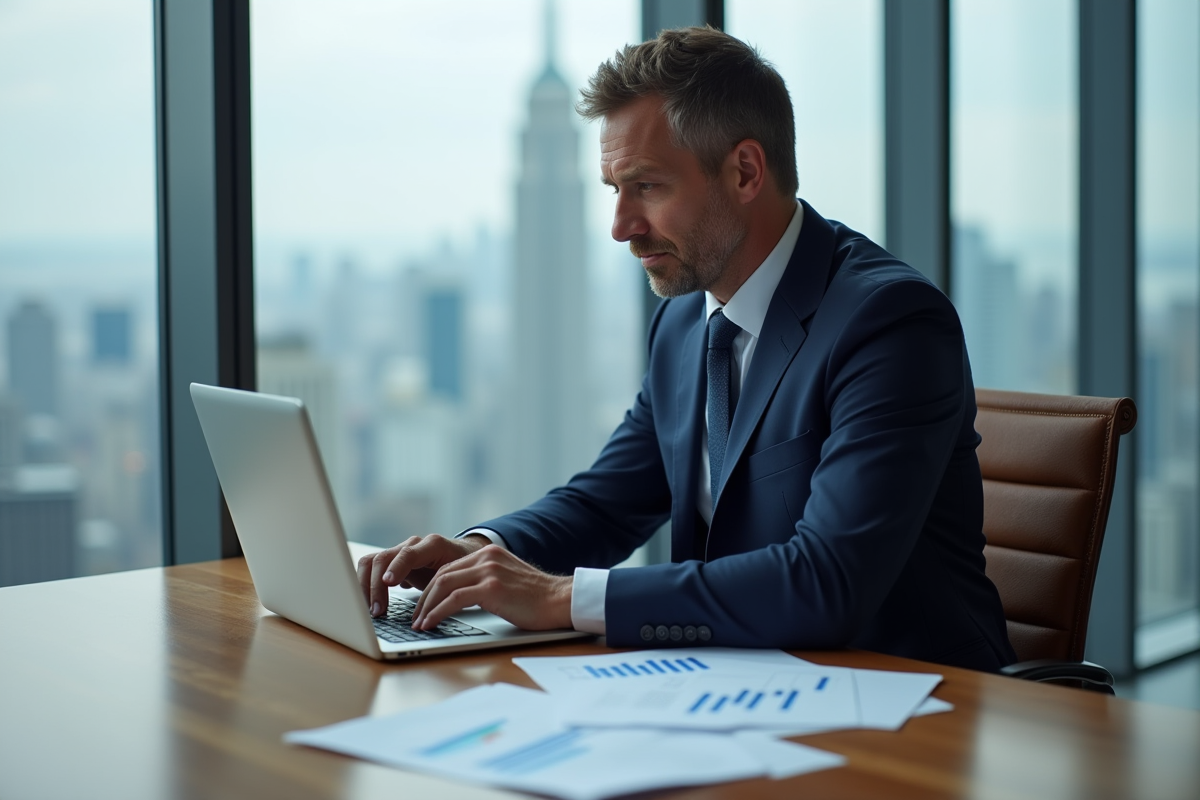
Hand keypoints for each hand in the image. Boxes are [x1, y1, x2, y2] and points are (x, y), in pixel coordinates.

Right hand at [357, 534, 485, 616]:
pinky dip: (365, 585)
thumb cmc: (460, 568)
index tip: (388, 583)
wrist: (461, 555)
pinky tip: (368, 603)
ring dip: (365, 586)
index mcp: (432, 545)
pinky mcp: (390, 562)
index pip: (409, 554)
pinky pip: (370, 569)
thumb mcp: (458, 577)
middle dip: (375, 585)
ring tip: (371, 610)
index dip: (397, 568)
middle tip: (377, 611)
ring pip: (371, 562)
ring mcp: (399, 552)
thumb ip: (447, 588)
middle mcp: (411, 545)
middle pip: (382, 558)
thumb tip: (435, 613)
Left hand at [412, 545, 572, 631]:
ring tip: (419, 624)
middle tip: (415, 617)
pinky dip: (437, 613)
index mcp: (488, 553)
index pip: (449, 568)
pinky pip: (454, 600)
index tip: (422, 606)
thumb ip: (485, 581)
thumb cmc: (537, 599)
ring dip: (426, 607)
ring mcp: (488, 571)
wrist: (560, 601)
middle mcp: (486, 557)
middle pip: (442, 575)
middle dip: (424, 598)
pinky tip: (430, 624)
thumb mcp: (506, 580)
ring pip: (443, 585)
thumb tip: (460, 598)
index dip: (431, 588)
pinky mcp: (491, 588)